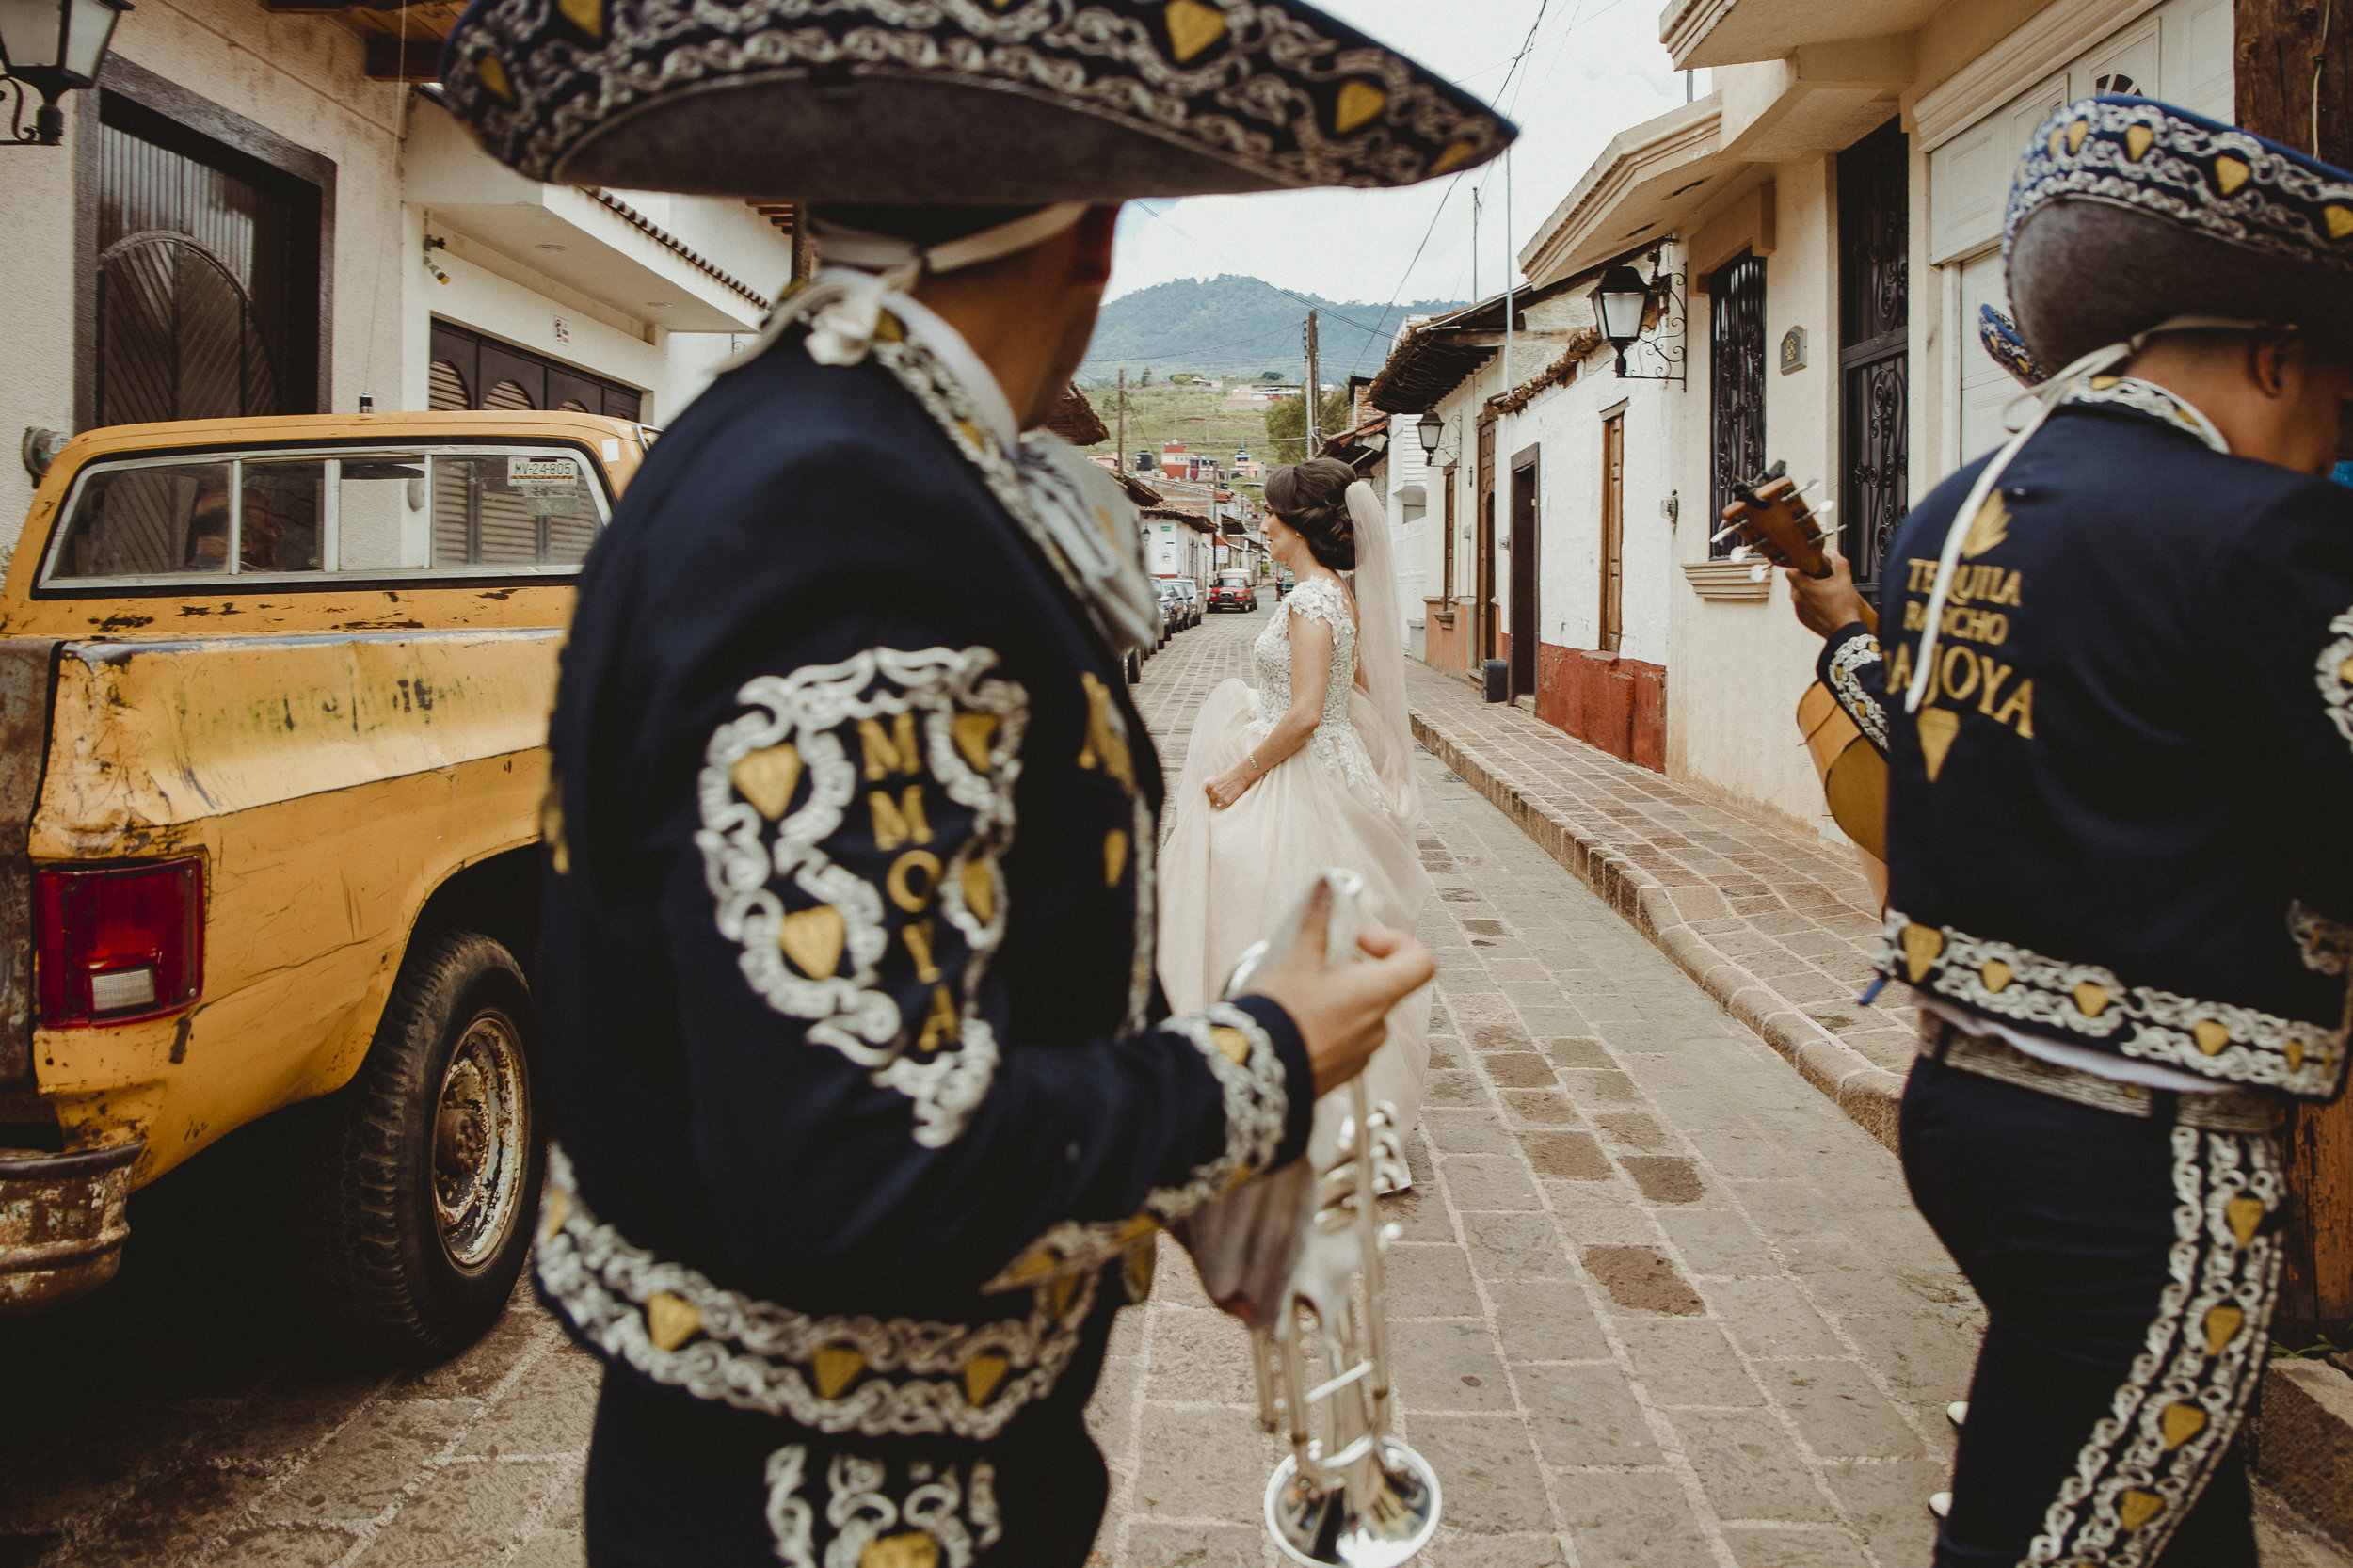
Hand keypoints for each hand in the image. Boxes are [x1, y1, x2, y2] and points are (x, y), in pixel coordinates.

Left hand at [1206, 766, 1254, 809]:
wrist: (1241, 775)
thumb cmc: (1231, 774)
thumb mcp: (1219, 778)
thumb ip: (1215, 785)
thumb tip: (1214, 791)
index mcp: (1209, 785)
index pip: (1207, 793)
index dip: (1212, 793)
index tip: (1215, 794)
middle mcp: (1213, 792)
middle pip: (1212, 798)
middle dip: (1216, 797)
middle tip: (1223, 794)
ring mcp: (1219, 797)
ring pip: (1218, 802)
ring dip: (1222, 800)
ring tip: (1229, 794)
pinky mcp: (1226, 801)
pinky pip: (1224, 804)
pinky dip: (1228, 801)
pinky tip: (1232, 795)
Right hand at [1240, 884, 1436, 1096]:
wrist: (1253, 1073)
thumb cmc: (1279, 1016)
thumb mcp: (1296, 958)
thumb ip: (1318, 920)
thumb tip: (1327, 886)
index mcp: (1377, 994)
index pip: (1420, 963)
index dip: (1396, 943)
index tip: (1362, 942)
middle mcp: (1378, 1026)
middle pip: (1382, 987)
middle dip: (1353, 972)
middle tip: (1316, 966)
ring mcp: (1362, 1054)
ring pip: (1362, 1015)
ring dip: (1338, 1000)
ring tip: (1299, 997)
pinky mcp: (1342, 1073)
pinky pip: (1345, 1042)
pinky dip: (1328, 1028)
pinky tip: (1296, 1024)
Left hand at [1784, 544, 1869, 638]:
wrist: (1844, 631)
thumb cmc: (1843, 608)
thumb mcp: (1844, 580)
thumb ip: (1838, 562)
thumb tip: (1833, 553)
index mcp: (1803, 587)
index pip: (1789, 570)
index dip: (1798, 565)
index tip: (1808, 564)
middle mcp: (1797, 599)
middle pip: (1794, 581)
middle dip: (1806, 577)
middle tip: (1820, 577)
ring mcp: (1798, 609)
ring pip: (1797, 593)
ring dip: (1807, 589)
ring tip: (1823, 590)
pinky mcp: (1802, 618)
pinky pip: (1801, 605)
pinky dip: (1808, 601)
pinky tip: (1822, 602)